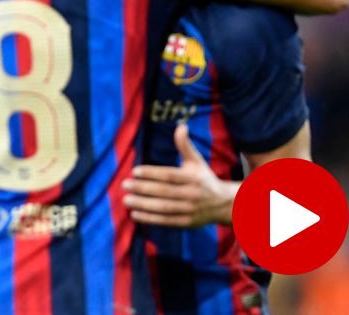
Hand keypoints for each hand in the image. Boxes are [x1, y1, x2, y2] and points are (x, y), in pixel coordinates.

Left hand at [123, 123, 237, 227]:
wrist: (224, 204)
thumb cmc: (204, 178)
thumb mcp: (197, 161)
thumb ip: (185, 145)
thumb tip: (181, 125)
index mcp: (193, 178)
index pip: (169, 175)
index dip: (151, 173)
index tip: (134, 171)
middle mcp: (192, 194)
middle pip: (164, 191)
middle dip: (142, 188)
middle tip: (124, 185)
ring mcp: (190, 210)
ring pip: (163, 207)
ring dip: (143, 204)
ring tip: (126, 200)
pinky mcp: (187, 223)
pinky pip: (166, 221)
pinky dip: (150, 219)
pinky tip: (134, 215)